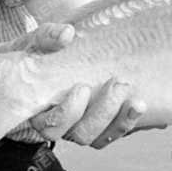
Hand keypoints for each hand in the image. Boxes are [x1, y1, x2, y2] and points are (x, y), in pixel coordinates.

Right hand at [0, 24, 147, 149]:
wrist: (37, 63)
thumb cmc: (29, 55)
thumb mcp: (31, 42)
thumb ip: (46, 37)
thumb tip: (67, 33)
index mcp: (37, 110)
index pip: (51, 126)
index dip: (68, 113)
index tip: (81, 88)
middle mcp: (58, 124)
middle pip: (80, 134)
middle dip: (102, 113)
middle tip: (117, 84)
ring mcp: (78, 124)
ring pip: (98, 137)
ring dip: (121, 121)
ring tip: (138, 101)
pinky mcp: (97, 121)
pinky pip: (112, 132)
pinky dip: (129, 122)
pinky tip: (141, 106)